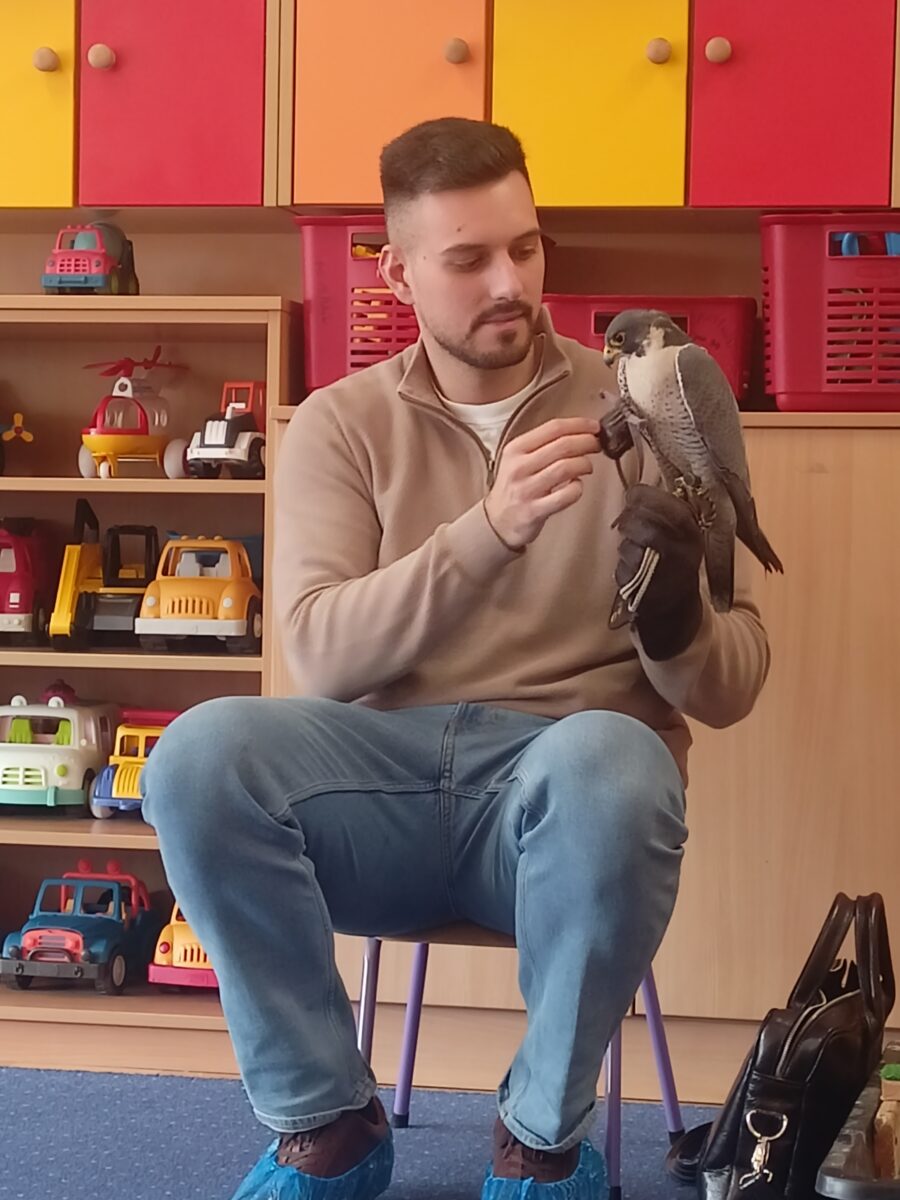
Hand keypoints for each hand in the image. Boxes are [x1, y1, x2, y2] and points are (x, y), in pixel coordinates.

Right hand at [484, 417, 600, 549]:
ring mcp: (527, 489)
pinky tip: (576, 486)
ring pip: (566, 467)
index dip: (580, 425)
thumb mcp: (517, 458)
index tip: (594, 427)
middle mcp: (519, 467)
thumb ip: (543, 444)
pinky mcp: (535, 510)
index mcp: (516, 449)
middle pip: (563, 445)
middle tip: (596, 445)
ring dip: (585, 464)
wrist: (497, 521)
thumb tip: (578, 432)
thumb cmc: (513, 488)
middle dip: (587, 442)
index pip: (553, 428)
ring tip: (587, 467)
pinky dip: (578, 488)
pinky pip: (566, 495)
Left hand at [613, 484, 703, 658]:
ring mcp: (664, 574)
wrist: (676, 611)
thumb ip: (665, 514)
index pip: (667, 505)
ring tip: (635, 551)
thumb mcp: (682, 537)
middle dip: (627, 520)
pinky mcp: (646, 591)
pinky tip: (634, 571)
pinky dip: (623, 567)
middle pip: (642, 524)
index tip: (633, 494)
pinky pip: (623, 569)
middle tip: (625, 523)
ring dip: (625, 546)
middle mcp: (682, 552)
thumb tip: (634, 489)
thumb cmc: (676, 564)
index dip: (644, 496)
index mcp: (693, 534)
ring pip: (629, 547)